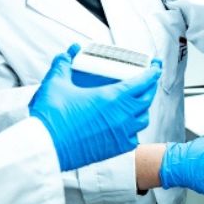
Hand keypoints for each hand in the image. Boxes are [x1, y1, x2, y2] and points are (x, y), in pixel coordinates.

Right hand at [27, 43, 161, 171]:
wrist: (47, 146)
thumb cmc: (52, 116)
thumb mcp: (56, 83)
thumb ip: (63, 64)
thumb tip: (68, 53)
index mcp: (111, 97)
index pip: (142, 82)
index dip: (152, 72)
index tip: (155, 67)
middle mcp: (121, 116)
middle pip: (147, 99)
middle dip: (150, 87)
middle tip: (148, 80)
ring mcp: (120, 134)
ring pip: (143, 119)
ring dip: (143, 108)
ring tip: (136, 102)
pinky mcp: (115, 149)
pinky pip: (133, 137)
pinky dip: (133, 129)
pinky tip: (125, 125)